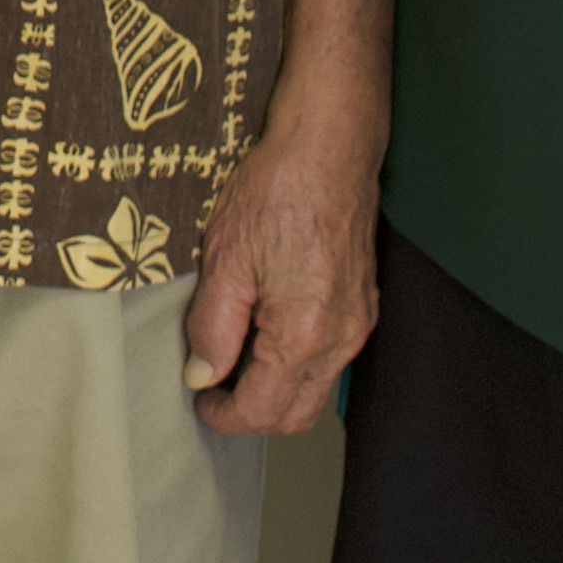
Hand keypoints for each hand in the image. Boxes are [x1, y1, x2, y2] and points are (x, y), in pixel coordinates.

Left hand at [183, 101, 381, 437]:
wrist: (328, 146)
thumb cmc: (277, 191)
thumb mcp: (225, 259)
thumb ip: (213, 328)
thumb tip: (202, 376)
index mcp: (304, 334)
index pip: (263, 411)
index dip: (224, 416)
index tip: (200, 402)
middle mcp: (341, 338)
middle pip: (296, 414)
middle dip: (252, 413)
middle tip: (213, 387)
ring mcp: (358, 323)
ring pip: (316, 389)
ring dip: (276, 390)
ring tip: (236, 357)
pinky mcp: (363, 305)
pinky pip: (331, 359)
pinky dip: (298, 364)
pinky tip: (267, 332)